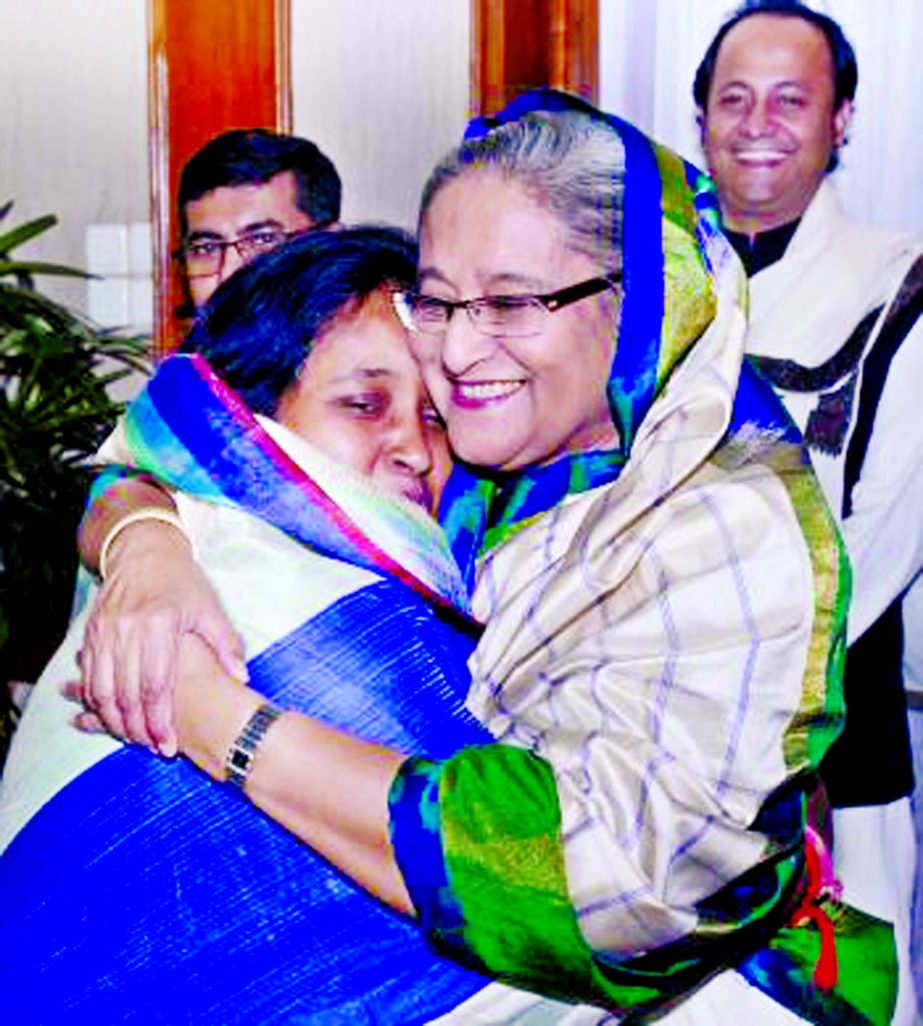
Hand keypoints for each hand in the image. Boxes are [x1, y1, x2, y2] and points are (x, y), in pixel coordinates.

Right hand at [78, 518, 246, 754]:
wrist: (144, 551)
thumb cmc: (182, 582)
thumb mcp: (210, 608)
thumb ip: (225, 644)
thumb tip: (241, 678)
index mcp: (159, 625)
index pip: (156, 686)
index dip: (161, 721)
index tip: (169, 745)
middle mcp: (127, 630)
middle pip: (126, 694)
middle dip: (138, 729)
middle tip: (153, 748)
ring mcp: (105, 632)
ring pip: (101, 690)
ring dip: (114, 720)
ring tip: (133, 739)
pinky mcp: (91, 633)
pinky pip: (89, 676)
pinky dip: (97, 701)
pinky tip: (111, 716)